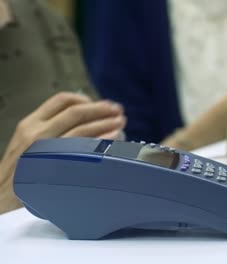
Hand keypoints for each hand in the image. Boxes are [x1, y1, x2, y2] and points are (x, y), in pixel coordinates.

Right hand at [0, 92, 126, 213]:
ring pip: (82, 128)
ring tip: (121, 123)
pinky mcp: (55, 164)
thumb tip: (86, 121)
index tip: (101, 105)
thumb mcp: (29, 143)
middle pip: (76, 112)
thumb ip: (52, 129)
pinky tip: (114, 139)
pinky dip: (102, 140)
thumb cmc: (21, 171)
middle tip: (118, 111)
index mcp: (31, 122)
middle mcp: (37, 131)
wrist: (2, 197)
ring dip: (106, 123)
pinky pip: (84, 147)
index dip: (86, 100)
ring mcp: (45, 148)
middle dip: (101, 109)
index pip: (62, 100)